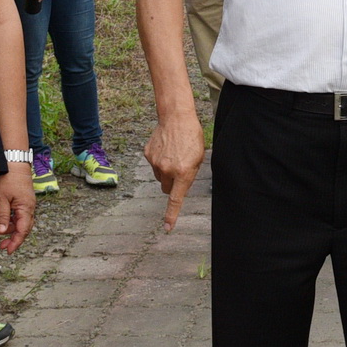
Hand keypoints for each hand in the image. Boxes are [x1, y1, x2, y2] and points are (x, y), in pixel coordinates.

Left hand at [0, 165, 36, 253]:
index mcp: (26, 208)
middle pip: (24, 229)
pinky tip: (4, 223)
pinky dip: (12, 222)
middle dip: (14, 239)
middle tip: (3, 247)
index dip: (16, 242)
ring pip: (22, 222)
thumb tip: (1, 232)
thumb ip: (2, 216)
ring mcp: (28, 204)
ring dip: (12, 230)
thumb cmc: (8, 178)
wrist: (15, 162)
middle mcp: (30, 208)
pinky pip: (21, 215)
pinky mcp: (25, 200)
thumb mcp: (1, 198)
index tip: (8, 251)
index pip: (22, 231)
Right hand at [145, 109, 206, 230]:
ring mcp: (155, 163)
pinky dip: (159, 160)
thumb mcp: (198, 159)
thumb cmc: (192, 137)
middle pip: (166, 188)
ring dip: (166, 171)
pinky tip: (166, 147)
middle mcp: (167, 170)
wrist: (176, 117)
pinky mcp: (148, 155)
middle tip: (179, 170)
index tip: (167, 228)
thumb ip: (189, 176)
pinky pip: (153, 165)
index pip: (176, 199)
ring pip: (159, 177)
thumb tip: (180, 187)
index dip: (171, 215)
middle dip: (172, 184)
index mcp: (183, 173)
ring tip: (174, 154)